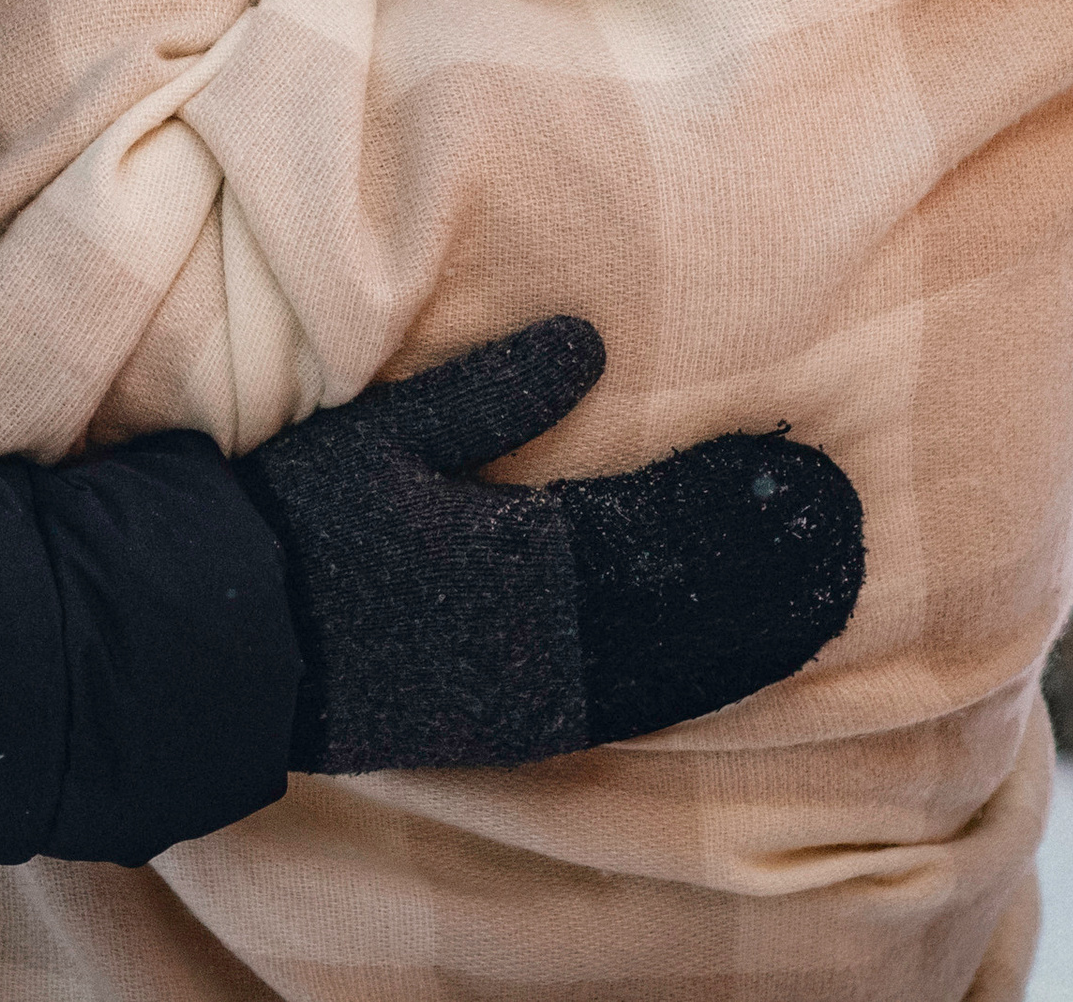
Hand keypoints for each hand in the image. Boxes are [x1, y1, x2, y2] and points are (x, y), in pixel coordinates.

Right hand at [233, 317, 863, 772]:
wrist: (235, 648)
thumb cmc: (301, 519)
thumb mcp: (388, 434)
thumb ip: (492, 391)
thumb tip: (590, 341)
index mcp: (515, 555)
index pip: (654, 524)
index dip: (728, 498)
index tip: (794, 465)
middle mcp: (543, 640)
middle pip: (681, 598)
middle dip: (763, 563)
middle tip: (837, 519)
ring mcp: (536, 697)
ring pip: (674, 661)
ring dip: (753, 625)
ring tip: (823, 583)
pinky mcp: (519, 731)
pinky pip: (636, 708)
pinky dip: (702, 681)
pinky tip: (745, 661)